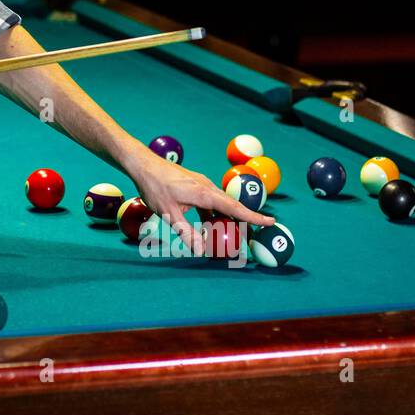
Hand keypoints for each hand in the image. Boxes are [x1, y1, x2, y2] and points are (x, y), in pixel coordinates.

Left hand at [127, 151, 275, 255]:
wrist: (143, 164)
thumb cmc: (154, 187)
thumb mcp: (169, 213)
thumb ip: (186, 232)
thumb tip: (200, 250)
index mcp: (204, 193)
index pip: (235, 208)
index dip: (253, 217)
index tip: (271, 222)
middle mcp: (207, 186)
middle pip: (231, 206)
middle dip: (243, 220)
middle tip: (251, 235)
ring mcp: (201, 184)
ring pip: (220, 203)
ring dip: (224, 218)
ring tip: (226, 235)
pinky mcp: (194, 184)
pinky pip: (210, 200)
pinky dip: (212, 213)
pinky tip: (206, 224)